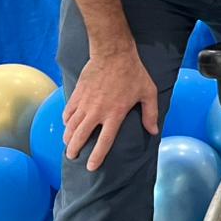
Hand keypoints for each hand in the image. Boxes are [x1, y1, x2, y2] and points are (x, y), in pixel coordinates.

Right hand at [62, 44, 158, 170]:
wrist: (113, 54)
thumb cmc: (133, 73)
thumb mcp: (148, 93)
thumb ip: (150, 114)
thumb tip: (154, 131)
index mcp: (114, 114)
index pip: (104, 141)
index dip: (96, 156)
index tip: (91, 167)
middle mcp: (96, 112)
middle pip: (80, 137)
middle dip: (74, 150)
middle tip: (72, 157)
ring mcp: (84, 104)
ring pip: (70, 126)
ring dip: (68, 138)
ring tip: (68, 145)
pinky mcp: (77, 94)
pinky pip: (67, 112)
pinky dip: (66, 121)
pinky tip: (68, 124)